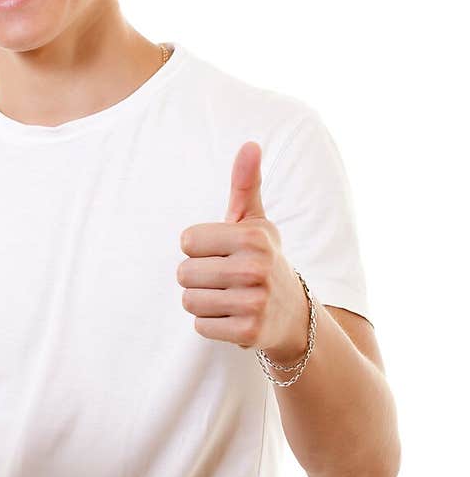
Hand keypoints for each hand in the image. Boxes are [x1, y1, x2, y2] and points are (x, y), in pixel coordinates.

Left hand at [176, 141, 308, 357]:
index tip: (223, 253)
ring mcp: (254, 302)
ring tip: (229, 298)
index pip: (187, 241)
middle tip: (225, 279)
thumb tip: (250, 144)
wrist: (294, 315)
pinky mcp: (248, 332)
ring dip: (203, 301)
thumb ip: (246, 184)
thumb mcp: (256, 222)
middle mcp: (255, 268)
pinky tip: (233, 317)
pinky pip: (200, 325)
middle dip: (198, 277)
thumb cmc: (263, 260)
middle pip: (184, 273)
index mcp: (253, 237)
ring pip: (189, 300)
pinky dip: (211, 324)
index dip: (199, 248)